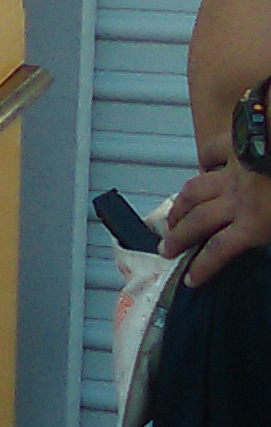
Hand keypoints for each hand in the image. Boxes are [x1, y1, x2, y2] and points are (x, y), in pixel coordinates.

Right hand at [162, 153, 270, 285]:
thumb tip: (264, 240)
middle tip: (165, 249)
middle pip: (197, 222)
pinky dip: (203, 161)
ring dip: (179, 206)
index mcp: (254, 222)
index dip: (201, 268)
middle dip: (178, 238)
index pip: (219, 251)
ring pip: (194, 190)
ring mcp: (232, 171)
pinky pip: (210, 152)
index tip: (190, 280)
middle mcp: (235, 199)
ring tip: (172, 217)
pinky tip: (201, 169)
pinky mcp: (235, 145)